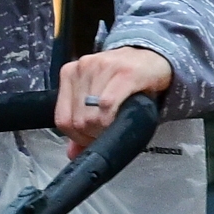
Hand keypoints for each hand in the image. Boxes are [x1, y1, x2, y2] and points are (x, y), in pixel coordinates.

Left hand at [55, 43, 173, 151]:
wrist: (151, 60)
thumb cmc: (124, 80)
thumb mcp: (99, 99)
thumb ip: (83, 124)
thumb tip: (73, 153)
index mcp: (70, 73)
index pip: (62, 119)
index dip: (77, 137)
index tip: (93, 138)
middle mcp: (83, 67)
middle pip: (78, 120)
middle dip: (94, 133)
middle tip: (108, 131)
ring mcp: (102, 67)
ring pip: (92, 115)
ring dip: (106, 128)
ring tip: (117, 122)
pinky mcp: (125, 72)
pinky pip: (108, 104)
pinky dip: (112, 118)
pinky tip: (122, 117)